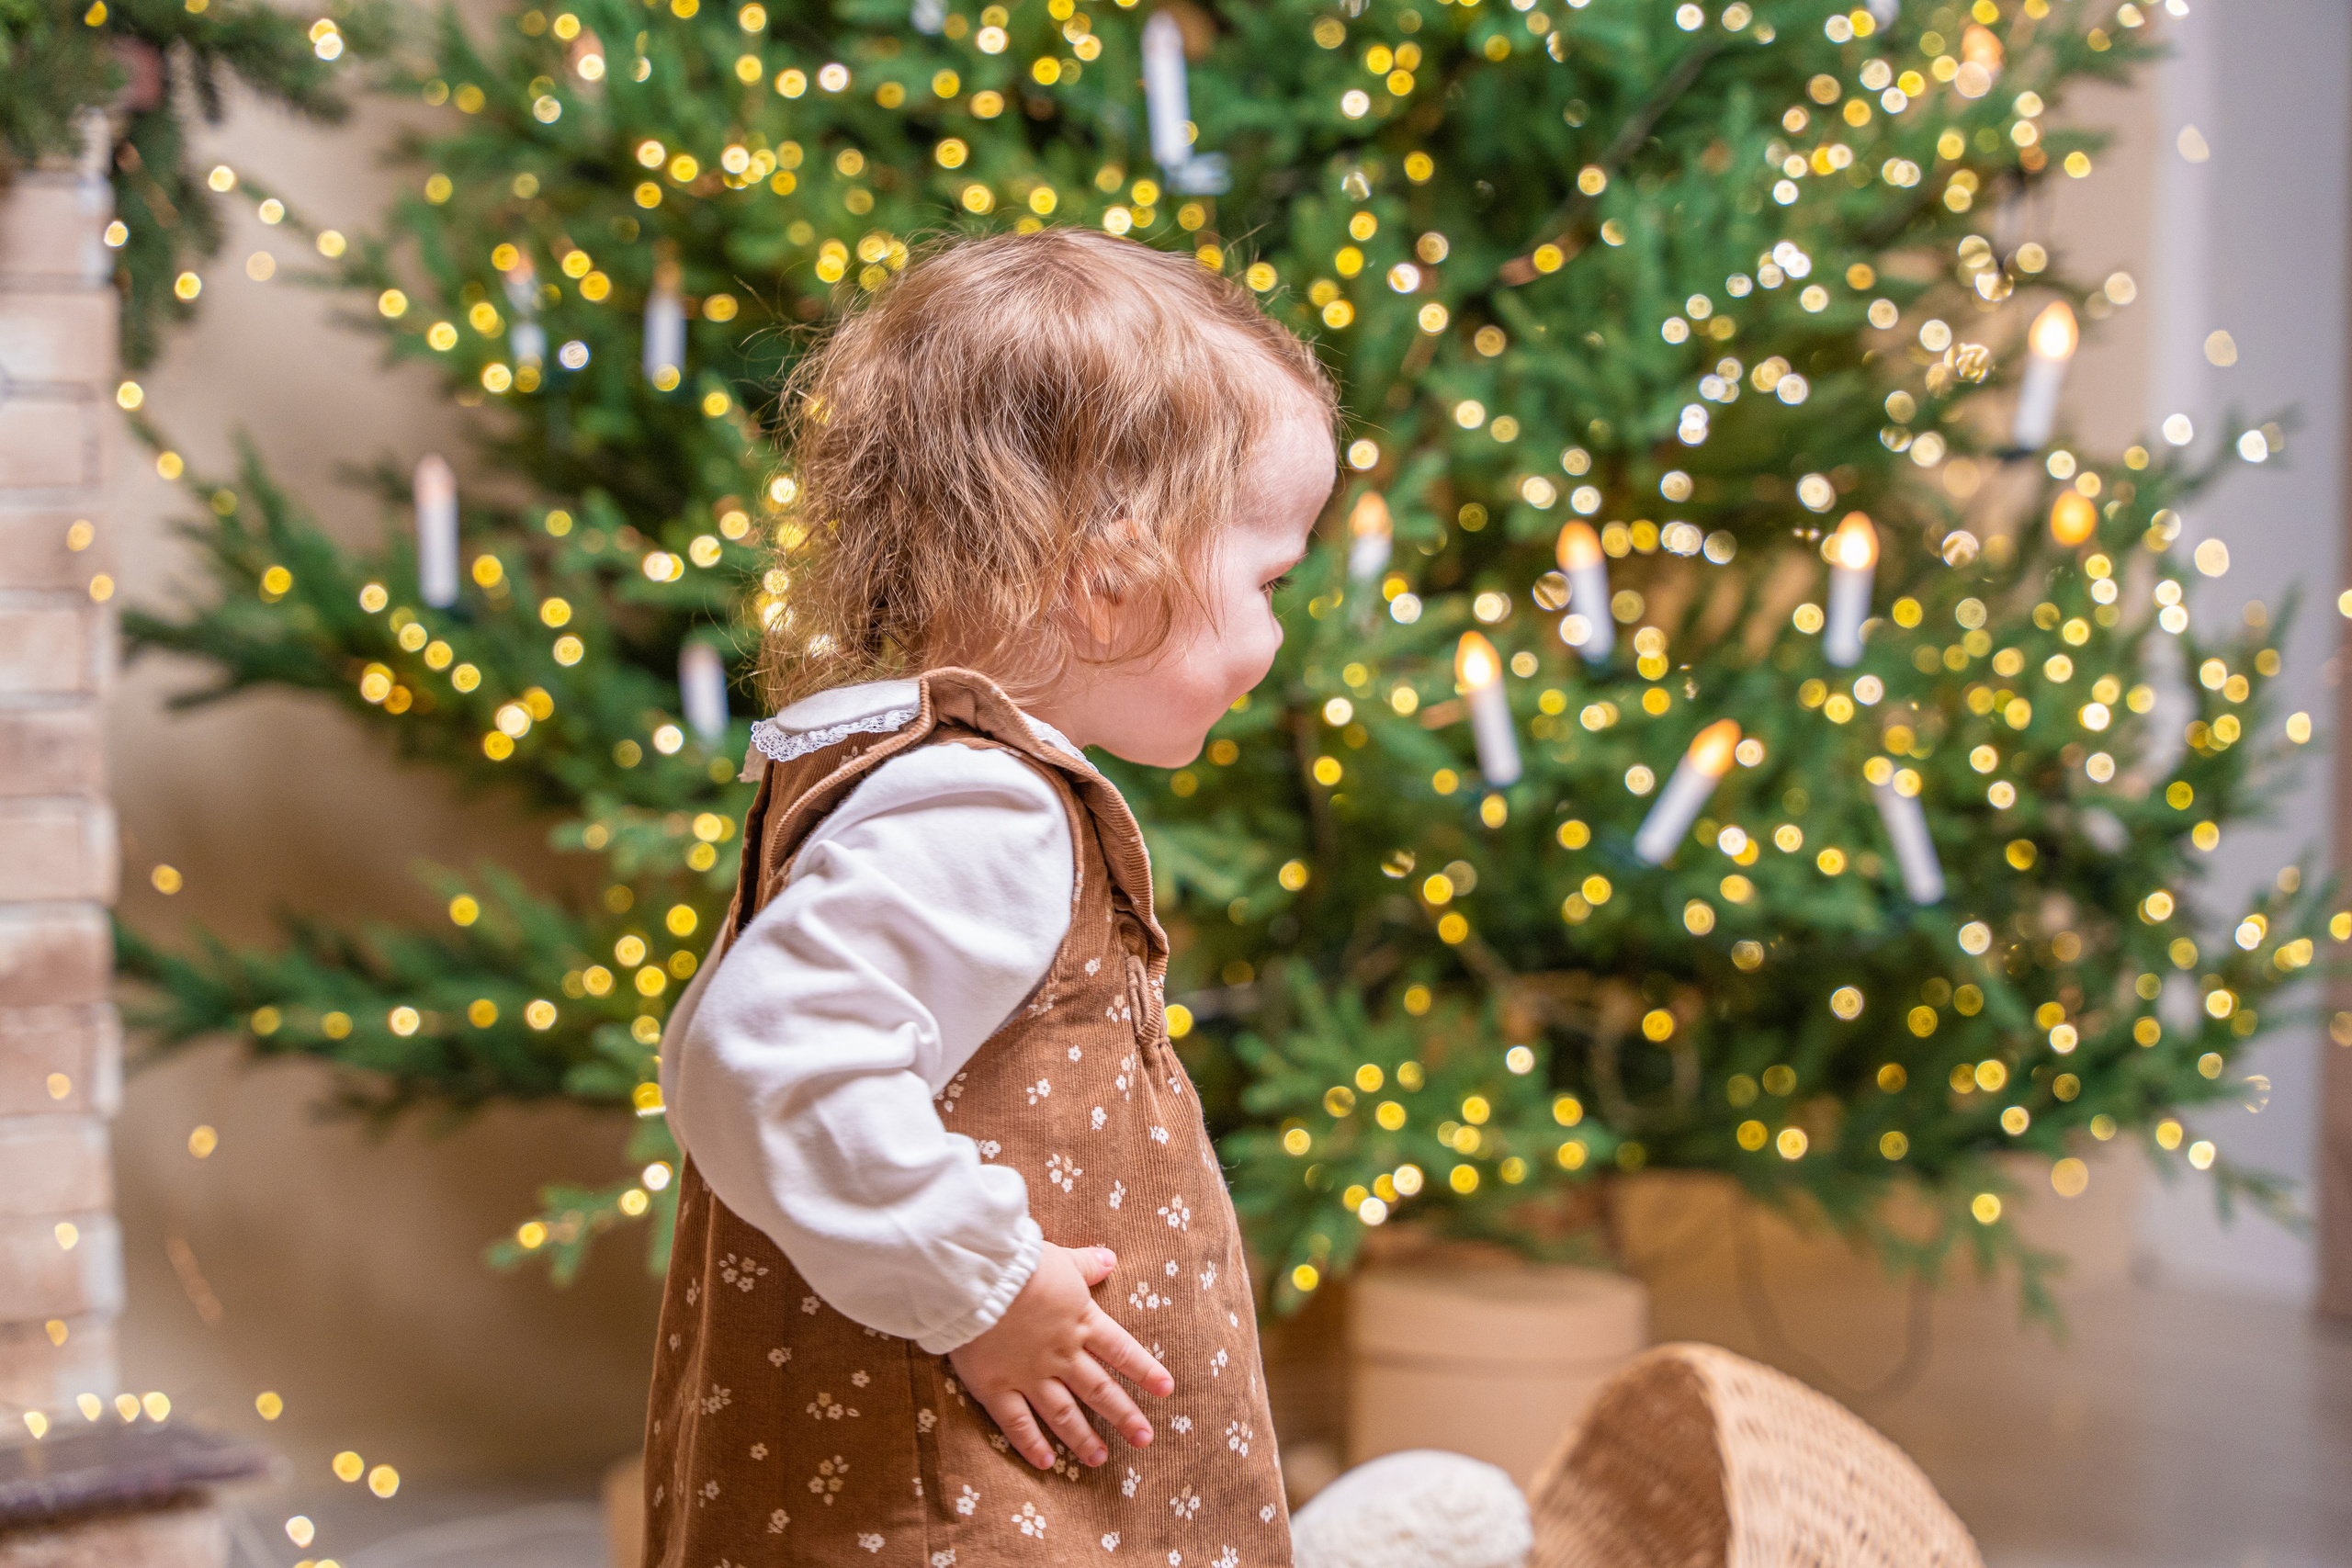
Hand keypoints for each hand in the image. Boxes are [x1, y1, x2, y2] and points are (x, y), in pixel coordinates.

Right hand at [948, 1243, 1173, 1469]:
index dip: (1145, 1371)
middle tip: (1144, 1438)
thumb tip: (1109, 1258)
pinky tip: (1046, 1463)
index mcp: (1080, 1322)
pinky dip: (1032, 1444)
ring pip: (1063, 1413)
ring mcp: (1030, 1375)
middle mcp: (1061, 1355)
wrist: (978, 1279)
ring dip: (1083, 1438)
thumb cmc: (1019, 1263)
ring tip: (1100, 1459)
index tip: (1166, 1390)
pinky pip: (1017, 1422)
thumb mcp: (1060, 1258)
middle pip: (1099, 1390)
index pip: (1121, 1351)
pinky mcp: (996, 1387)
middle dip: (1124, 1415)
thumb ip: (1085, 1265)